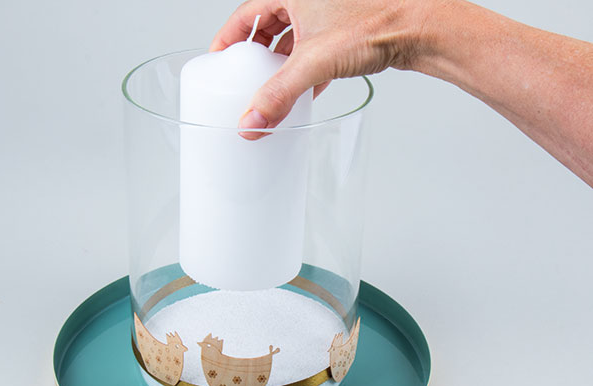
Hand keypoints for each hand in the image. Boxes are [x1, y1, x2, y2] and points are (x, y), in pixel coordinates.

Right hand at [210, 0, 430, 138]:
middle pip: (269, 25)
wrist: (421, 28)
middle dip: (257, 53)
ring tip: (272, 86)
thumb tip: (252, 121)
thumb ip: (279, 95)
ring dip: (282, 63)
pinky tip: (306, 88)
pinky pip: (315, 46)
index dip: (229, 37)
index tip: (219, 58)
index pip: (246, 13)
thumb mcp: (315, 62)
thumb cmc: (378, 23)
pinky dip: (306, 67)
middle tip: (244, 75)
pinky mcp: (347, 27)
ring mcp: (330, 10)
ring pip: (294, 37)